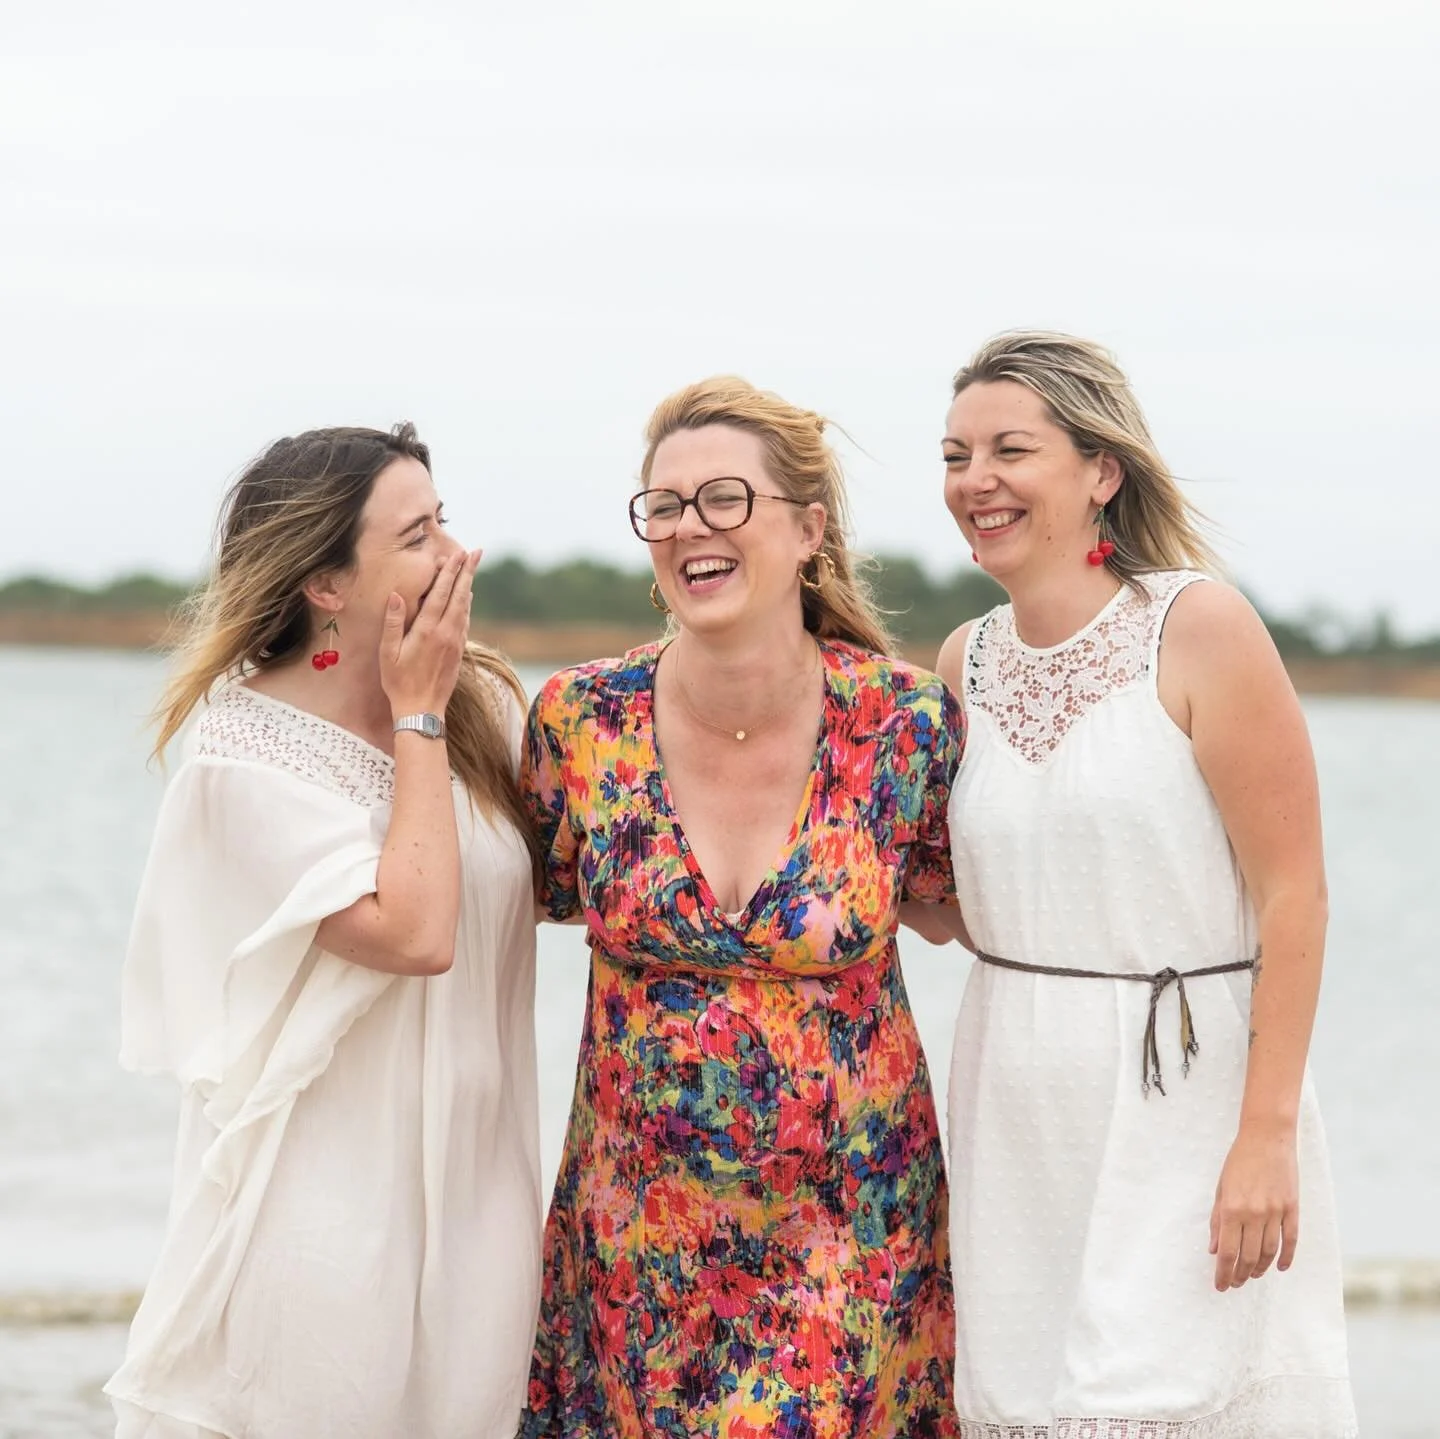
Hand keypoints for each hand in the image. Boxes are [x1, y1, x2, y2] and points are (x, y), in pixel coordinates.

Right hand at [379, 549, 480, 717]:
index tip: (457, 554)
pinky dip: (467, 605)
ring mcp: (455, 642)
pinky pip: (465, 621)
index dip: (450, 573)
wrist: (422, 710)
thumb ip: (393, 622)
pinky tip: (467, 598)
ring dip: (469, 586)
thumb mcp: (388, 653)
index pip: (441, 594)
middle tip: (477, 552)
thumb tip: (396, 595)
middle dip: (467, 572)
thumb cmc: (398, 682)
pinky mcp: (459, 651)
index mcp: (427, 631)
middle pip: (460, 596)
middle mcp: (446, 633)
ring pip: (465, 608)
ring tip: (473, 567)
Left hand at [1208, 1122, 1298, 1290]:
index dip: (1223, 1273)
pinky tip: (1279, 1268)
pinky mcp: (1292, 1209)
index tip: (1220, 1285)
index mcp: (1232, 1208)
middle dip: (1240, 1275)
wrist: (1267, 1138)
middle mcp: (1255, 1214)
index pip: (1228, 1252)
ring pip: (1269, 1252)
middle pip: (1248, 1256)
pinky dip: (1286, 1258)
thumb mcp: (1220, 1188)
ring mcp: (1276, 1212)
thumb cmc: (1239, 1161)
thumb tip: (1214, 1249)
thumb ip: (1217, 1220)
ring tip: (1251, 1276)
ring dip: (1260, 1268)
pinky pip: (1291, 1240)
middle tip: (1235, 1283)